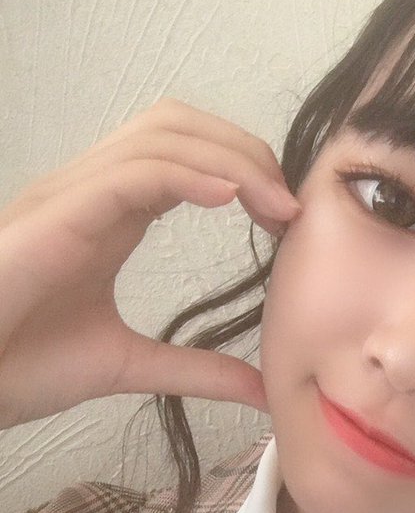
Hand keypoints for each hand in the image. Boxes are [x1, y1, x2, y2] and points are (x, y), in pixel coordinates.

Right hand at [0, 98, 299, 427]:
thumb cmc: (17, 366)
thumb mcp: (129, 366)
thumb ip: (195, 370)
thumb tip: (262, 387)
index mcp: (105, 215)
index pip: (181, 153)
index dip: (241, 168)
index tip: (287, 219)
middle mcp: (88, 191)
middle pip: (176, 124)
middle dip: (244, 148)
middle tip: (290, 206)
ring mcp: (67, 196)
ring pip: (160, 135)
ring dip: (230, 158)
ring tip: (277, 204)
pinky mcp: (54, 216)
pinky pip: (131, 173)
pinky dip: (188, 175)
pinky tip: (230, 197)